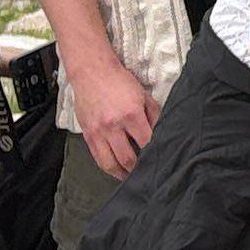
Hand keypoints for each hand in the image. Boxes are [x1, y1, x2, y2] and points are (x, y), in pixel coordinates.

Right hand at [68, 45, 155, 173]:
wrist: (92, 71)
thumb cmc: (119, 82)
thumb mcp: (144, 95)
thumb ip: (154, 115)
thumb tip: (161, 133)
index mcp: (131, 115)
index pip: (146, 143)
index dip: (154, 154)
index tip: (160, 161)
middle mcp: (113, 126)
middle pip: (128, 158)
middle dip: (139, 169)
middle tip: (148, 174)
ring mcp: (98, 132)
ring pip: (110, 163)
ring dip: (122, 174)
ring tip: (132, 177)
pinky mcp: (87, 134)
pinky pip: (97, 158)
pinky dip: (108, 167)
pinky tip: (116, 170)